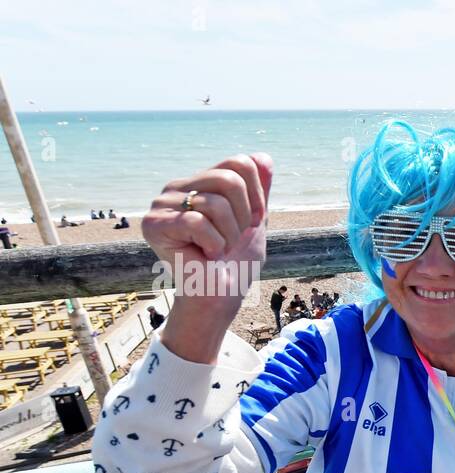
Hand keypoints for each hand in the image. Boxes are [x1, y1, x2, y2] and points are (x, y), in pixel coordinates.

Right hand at [142, 153, 273, 314]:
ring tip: (218, 250)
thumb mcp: (254, 221)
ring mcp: (162, 204)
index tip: (253, 222)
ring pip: (214, 202)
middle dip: (244, 216)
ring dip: (229, 235)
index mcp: (199, 182)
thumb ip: (258, 189)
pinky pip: (198, 222)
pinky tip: (204, 255)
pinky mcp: (153, 224)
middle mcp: (177, 188)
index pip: (240, 163)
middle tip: (233, 240)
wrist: (220, 297)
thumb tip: (264, 156)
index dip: (257, 195)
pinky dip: (213, 244)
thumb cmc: (235, 263)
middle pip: (229, 179)